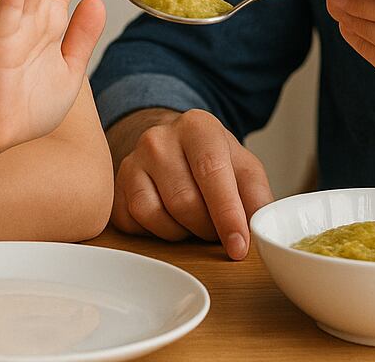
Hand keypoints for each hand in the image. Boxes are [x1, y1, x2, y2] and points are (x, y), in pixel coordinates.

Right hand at [109, 108, 273, 260]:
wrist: (172, 145)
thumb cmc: (212, 160)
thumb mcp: (243, 168)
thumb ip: (256, 196)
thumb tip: (259, 229)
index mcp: (197, 127)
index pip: (212, 172)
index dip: (227, 214)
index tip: (238, 246)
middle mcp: (158, 139)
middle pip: (185, 202)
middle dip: (208, 228)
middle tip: (218, 230)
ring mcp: (132, 162)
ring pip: (156, 216)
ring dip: (182, 232)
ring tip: (194, 221)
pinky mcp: (115, 187)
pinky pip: (135, 225)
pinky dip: (157, 233)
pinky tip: (170, 219)